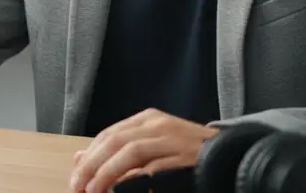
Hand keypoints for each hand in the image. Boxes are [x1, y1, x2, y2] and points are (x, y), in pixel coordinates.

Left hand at [70, 108, 217, 192]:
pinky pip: (152, 168)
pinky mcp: (184, 158)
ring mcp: (173, 139)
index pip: (108, 135)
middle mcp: (159, 124)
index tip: (75, 177)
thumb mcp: (150, 147)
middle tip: (77, 185)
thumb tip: (78, 158)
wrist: (229, 159)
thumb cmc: (186, 157)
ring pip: (129, 151)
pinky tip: (119, 190)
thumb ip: (118, 152)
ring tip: (92, 190)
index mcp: (148, 119)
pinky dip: (132, 180)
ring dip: (106, 172)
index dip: (88, 156)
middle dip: (91, 165)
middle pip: (114, 141)